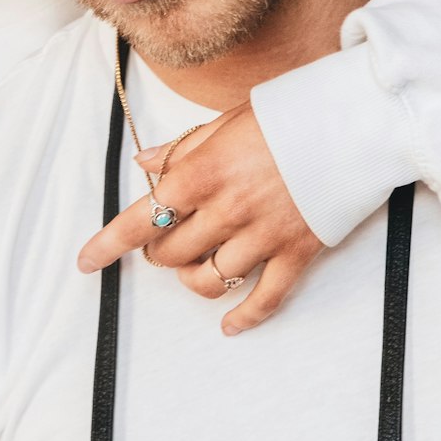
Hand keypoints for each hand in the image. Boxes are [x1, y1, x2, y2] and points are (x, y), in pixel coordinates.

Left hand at [77, 103, 322, 334]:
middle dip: (160, 253)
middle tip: (165, 242)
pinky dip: (244, 316)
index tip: (86, 262)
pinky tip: (229, 326)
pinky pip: (264, 298)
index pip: (140, 221)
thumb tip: (144, 161)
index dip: (107, 246)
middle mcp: (226, 210)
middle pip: (172, 254)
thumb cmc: (287, 114)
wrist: (353, 121)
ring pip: (210, 281)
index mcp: (200, 174)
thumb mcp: (224, 121)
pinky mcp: (296, 251)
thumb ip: (181, 148)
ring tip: (194, 268)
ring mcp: (262, 235)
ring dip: (193, 280)